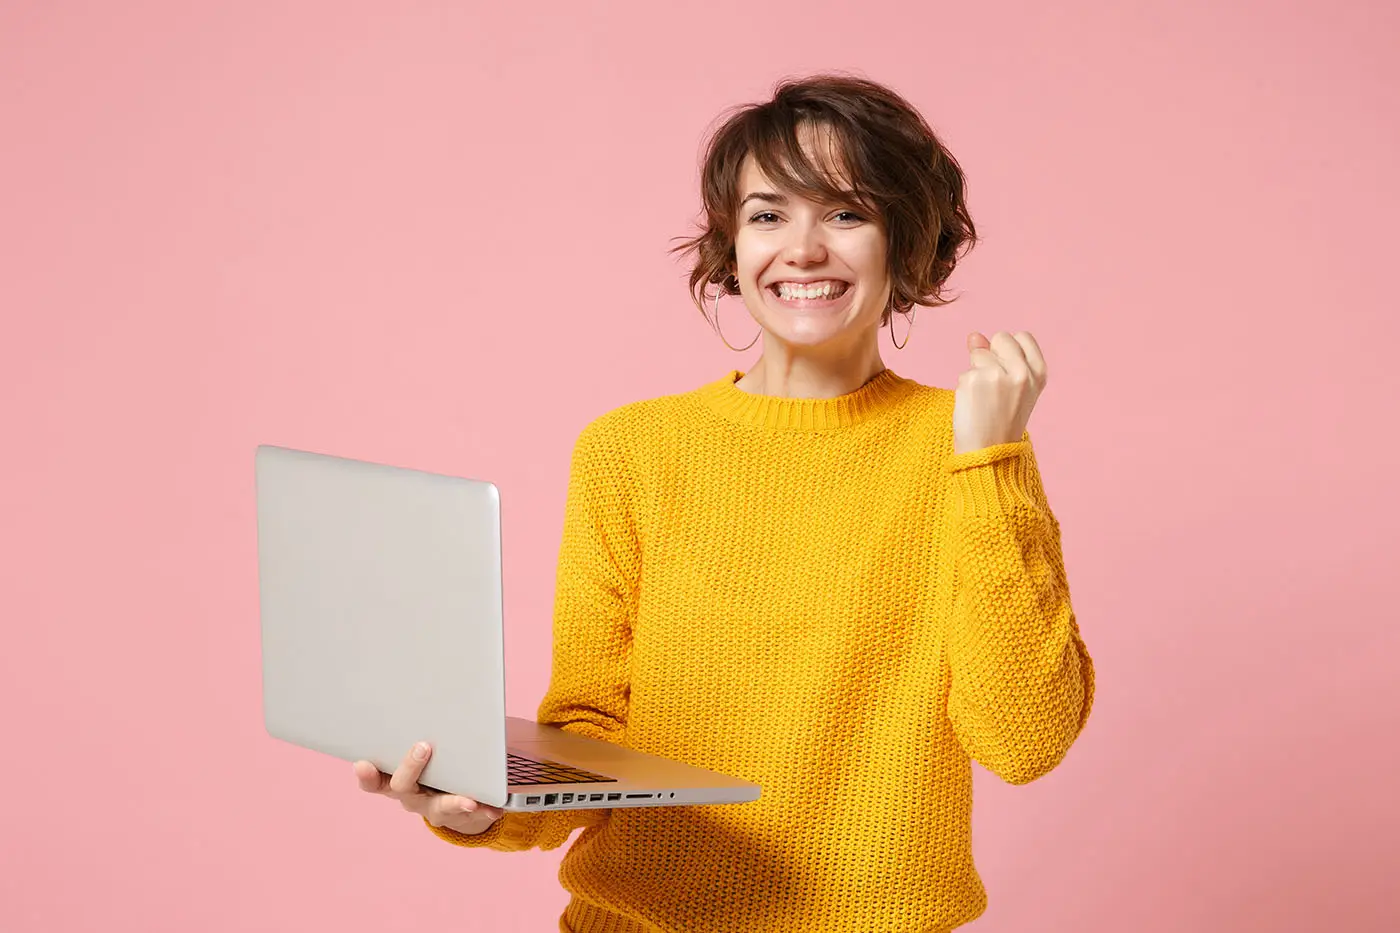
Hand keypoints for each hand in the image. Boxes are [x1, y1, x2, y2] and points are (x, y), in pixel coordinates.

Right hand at [354, 742, 504, 835]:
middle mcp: (409, 795)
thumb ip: (418, 730)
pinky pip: (470, 813)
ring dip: (453, 801)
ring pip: (439, 806)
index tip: (362, 764)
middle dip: (410, 767)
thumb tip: (434, 692)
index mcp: (394, 778)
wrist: (452, 800)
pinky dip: (484, 808)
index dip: (366, 775)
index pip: (373, 780)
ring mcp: (431, 808)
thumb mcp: (419, 751)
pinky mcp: (456, 815)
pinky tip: (495, 807)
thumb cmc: (430, 764)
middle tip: (422, 747)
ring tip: (468, 800)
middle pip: (401, 787)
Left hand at [952, 331, 1046, 454]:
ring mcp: (997, 374)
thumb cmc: (1001, 421)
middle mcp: (1022, 372)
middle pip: (1001, 337)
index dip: (1008, 350)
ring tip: (984, 399)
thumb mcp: (1013, 387)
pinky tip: (973, 405)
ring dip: (976, 372)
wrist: (990, 452)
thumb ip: (998, 358)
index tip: (1007, 370)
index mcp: (1038, 373)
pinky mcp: (974, 380)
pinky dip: (965, 386)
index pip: (1022, 336)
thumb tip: (975, 336)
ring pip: (979, 353)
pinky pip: (964, 372)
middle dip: (992, 354)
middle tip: (993, 386)